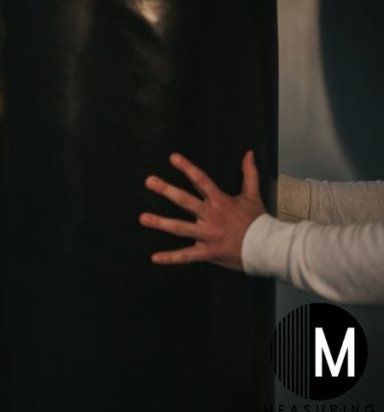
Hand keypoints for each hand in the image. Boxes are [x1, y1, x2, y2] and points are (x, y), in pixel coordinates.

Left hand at [139, 150, 265, 270]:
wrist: (268, 247)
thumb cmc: (259, 221)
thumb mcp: (253, 195)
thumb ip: (249, 173)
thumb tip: (249, 154)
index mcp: (221, 202)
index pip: (202, 180)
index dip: (188, 168)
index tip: (173, 158)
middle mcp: (212, 217)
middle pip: (186, 201)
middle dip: (166, 190)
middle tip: (149, 181)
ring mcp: (208, 235)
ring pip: (181, 228)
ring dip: (161, 223)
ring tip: (143, 218)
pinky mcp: (208, 252)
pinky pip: (187, 256)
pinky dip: (171, 258)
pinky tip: (155, 257)